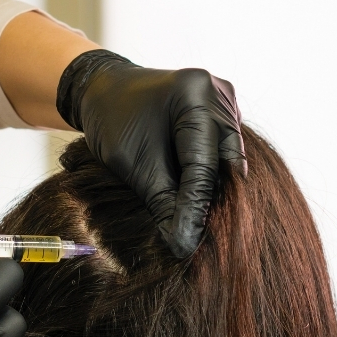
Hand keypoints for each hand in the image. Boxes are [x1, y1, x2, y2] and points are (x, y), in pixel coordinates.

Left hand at [56, 50, 245, 257]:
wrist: (106, 91)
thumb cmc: (112, 121)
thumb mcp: (132, 164)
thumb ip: (162, 201)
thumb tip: (183, 243)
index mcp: (195, 94)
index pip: (203, 164)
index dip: (195, 209)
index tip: (186, 245)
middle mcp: (219, 94)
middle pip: (226, 163)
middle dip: (211, 204)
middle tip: (192, 241)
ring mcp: (227, 101)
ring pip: (229, 162)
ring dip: (214, 194)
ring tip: (194, 227)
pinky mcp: (226, 114)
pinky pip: (225, 154)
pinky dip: (212, 179)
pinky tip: (197, 203)